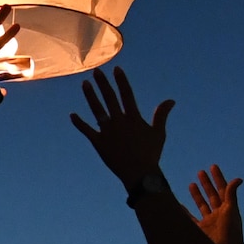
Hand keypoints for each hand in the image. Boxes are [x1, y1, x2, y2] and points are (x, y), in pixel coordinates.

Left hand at [69, 67, 173, 187]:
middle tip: (96, 71)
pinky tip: (72, 115)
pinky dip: (79, 123)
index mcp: (133, 118)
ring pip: (97, 110)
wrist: (139, 174)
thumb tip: (171, 100)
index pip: (126, 94)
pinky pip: (87, 131)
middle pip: (109, 98)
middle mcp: (119, 122)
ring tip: (84, 84)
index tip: (116, 69)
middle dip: (103, 84)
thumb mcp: (158, 133)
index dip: (121, 81)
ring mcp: (107, 132)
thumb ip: (161, 115)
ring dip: (90, 96)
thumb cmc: (151, 153)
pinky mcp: (98, 143)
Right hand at [189, 165, 243, 243]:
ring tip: (191, 184)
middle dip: (207, 183)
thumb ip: (231, 194)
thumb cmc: (230, 232)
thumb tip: (238, 179)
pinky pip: (191, 219)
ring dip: (197, 195)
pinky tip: (179, 205)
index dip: (218, 178)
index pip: (223, 189)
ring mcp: (209, 222)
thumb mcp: (231, 210)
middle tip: (201, 172)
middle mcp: (219, 214)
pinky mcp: (200, 231)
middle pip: (212, 195)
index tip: (212, 166)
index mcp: (228, 208)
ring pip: (201, 205)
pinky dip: (184, 212)